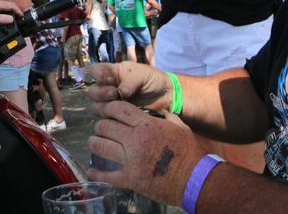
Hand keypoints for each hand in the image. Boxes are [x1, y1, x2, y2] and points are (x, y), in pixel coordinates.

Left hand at [0, 0, 20, 29]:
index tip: (22, 17)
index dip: (18, 11)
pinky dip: (3, 13)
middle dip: (15, 11)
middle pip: (8, 5)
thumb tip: (11, 19)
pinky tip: (3, 19)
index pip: (10, 5)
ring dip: (9, 12)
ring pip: (3, 7)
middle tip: (20, 19)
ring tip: (14, 19)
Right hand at [87, 61, 172, 112]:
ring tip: (118, 105)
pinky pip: (105, 117)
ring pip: (95, 105)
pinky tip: (120, 114)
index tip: (111, 80)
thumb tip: (121, 93)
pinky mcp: (116, 114)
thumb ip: (130, 82)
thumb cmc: (153, 80)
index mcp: (113, 72)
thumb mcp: (143, 74)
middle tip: (114, 94)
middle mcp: (109, 87)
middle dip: (101, 93)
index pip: (95, 71)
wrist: (165, 96)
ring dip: (103, 106)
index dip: (98, 75)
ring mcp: (112, 102)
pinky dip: (109, 116)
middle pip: (93, 91)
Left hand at [87, 101, 204, 204]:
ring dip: (93, 143)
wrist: (195, 179)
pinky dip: (97, 173)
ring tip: (93, 142)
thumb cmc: (190, 152)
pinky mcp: (131, 179)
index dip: (108, 108)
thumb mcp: (180, 126)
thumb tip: (160, 111)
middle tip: (100, 128)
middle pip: (105, 126)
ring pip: (100, 146)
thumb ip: (166, 117)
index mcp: (147, 125)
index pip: (118, 109)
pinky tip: (92, 171)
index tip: (106, 111)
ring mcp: (131, 160)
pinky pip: (107, 176)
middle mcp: (135, 140)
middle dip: (99, 125)